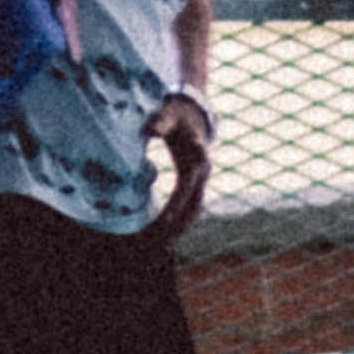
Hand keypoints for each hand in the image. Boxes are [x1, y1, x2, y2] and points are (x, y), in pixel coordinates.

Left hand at [136, 96, 214, 241]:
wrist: (194, 108)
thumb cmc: (176, 111)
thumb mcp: (168, 113)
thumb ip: (160, 121)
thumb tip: (150, 129)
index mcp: (196, 158)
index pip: (185, 188)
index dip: (175, 206)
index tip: (163, 223)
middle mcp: (203, 171)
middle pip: (193, 207)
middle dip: (177, 227)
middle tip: (156, 244)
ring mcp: (202, 178)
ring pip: (194, 210)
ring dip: (180, 228)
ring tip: (160, 245)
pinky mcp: (197, 180)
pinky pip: (191, 205)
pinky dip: (180, 219)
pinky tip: (166, 232)